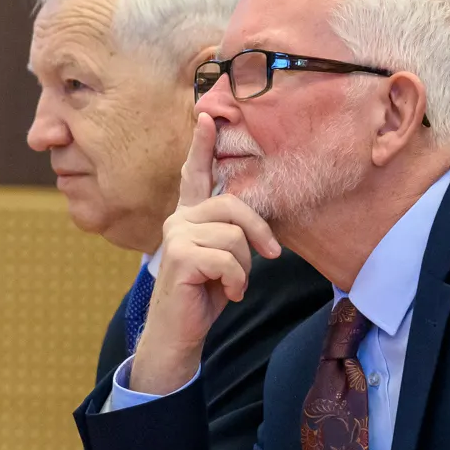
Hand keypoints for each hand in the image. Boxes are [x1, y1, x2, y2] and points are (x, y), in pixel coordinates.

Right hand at [131, 113, 280, 393]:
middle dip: (260, 232)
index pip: (196, 174)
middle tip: (272, 256)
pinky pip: (229, 259)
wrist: (180, 333)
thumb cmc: (205, 295)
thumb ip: (235, 234)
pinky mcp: (181, 256)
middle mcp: (180, 219)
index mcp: (190, 216)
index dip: (202, 146)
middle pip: (233, 205)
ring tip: (232, 283)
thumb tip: (263, 229)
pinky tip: (227, 294)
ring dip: (245, 266)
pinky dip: (237, 281)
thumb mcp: (226, 259)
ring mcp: (177, 235)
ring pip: (235, 236)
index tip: (206, 115)